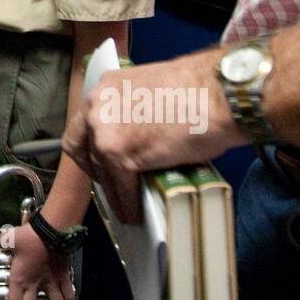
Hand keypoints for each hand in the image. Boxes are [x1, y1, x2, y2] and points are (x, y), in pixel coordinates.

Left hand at [2, 218, 75, 299]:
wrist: (51, 230)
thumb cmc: (29, 235)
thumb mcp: (10, 238)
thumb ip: (5, 242)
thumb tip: (3, 238)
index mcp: (20, 279)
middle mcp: (35, 285)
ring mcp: (52, 283)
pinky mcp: (64, 277)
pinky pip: (71, 294)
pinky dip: (70, 298)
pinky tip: (66, 296)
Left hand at [61, 48, 239, 223]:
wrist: (217, 95)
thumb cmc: (197, 91)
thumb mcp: (151, 92)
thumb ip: (133, 112)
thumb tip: (136, 138)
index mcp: (106, 88)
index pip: (83, 124)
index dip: (89, 146)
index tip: (98, 159)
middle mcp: (98, 107)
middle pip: (83, 149)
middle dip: (96, 169)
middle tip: (110, 181)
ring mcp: (105, 133)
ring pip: (102, 172)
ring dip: (114, 191)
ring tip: (125, 204)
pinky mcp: (121, 157)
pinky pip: (122, 188)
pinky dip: (129, 203)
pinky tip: (136, 212)